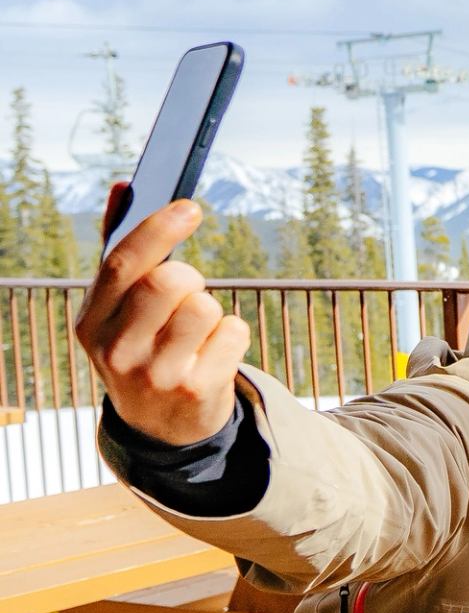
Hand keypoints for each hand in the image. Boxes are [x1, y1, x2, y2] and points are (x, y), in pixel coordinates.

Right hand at [75, 198, 249, 446]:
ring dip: (211, 308)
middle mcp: (117, 352)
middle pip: (170, 282)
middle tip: (187, 291)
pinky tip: (212, 353)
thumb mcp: (117, 309)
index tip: (190, 206)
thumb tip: (125, 185)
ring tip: (195, 331)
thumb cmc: (141, 346)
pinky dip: (232, 333)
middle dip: (189, 276)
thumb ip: (120, 246)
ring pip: (206, 306)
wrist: (161, 427)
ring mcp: (158, 376)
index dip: (158, 230)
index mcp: (90, 323)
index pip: (122, 265)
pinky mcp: (198, 391)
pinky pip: (234, 331)